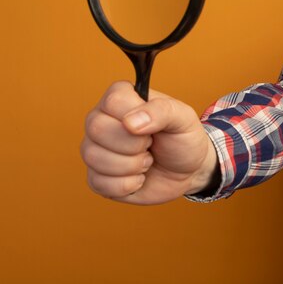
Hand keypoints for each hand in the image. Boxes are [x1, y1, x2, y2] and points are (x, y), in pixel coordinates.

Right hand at [81, 81, 217, 204]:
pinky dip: (127, 185)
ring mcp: (95, 148)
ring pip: (93, 157)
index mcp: (121, 97)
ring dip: (131, 166)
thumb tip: (129, 122)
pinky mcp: (96, 176)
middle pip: (97, 129)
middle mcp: (101, 119)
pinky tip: (139, 178)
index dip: (137, 118)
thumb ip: (161, 111)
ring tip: (147, 161)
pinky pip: (98, 182)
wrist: (188, 172)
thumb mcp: (183, 118)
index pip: (113, 101)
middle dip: (133, 145)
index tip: (153, 127)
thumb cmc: (183, 139)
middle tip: (150, 146)